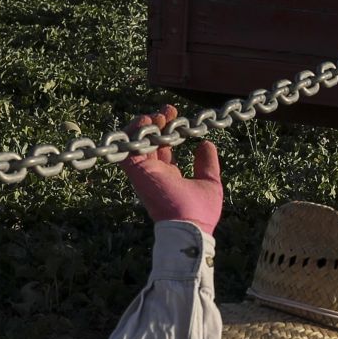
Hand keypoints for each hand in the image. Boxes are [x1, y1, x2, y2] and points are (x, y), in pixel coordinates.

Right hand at [122, 104, 221, 233]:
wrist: (189, 227)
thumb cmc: (200, 211)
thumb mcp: (209, 182)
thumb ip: (207, 163)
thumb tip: (206, 144)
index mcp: (169, 176)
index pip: (164, 149)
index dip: (168, 132)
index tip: (176, 117)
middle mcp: (154, 173)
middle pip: (150, 143)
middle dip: (157, 124)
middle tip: (168, 111)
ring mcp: (144, 173)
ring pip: (137, 144)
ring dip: (144, 126)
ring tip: (156, 114)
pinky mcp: (137, 173)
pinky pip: (127, 150)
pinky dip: (133, 133)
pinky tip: (145, 121)